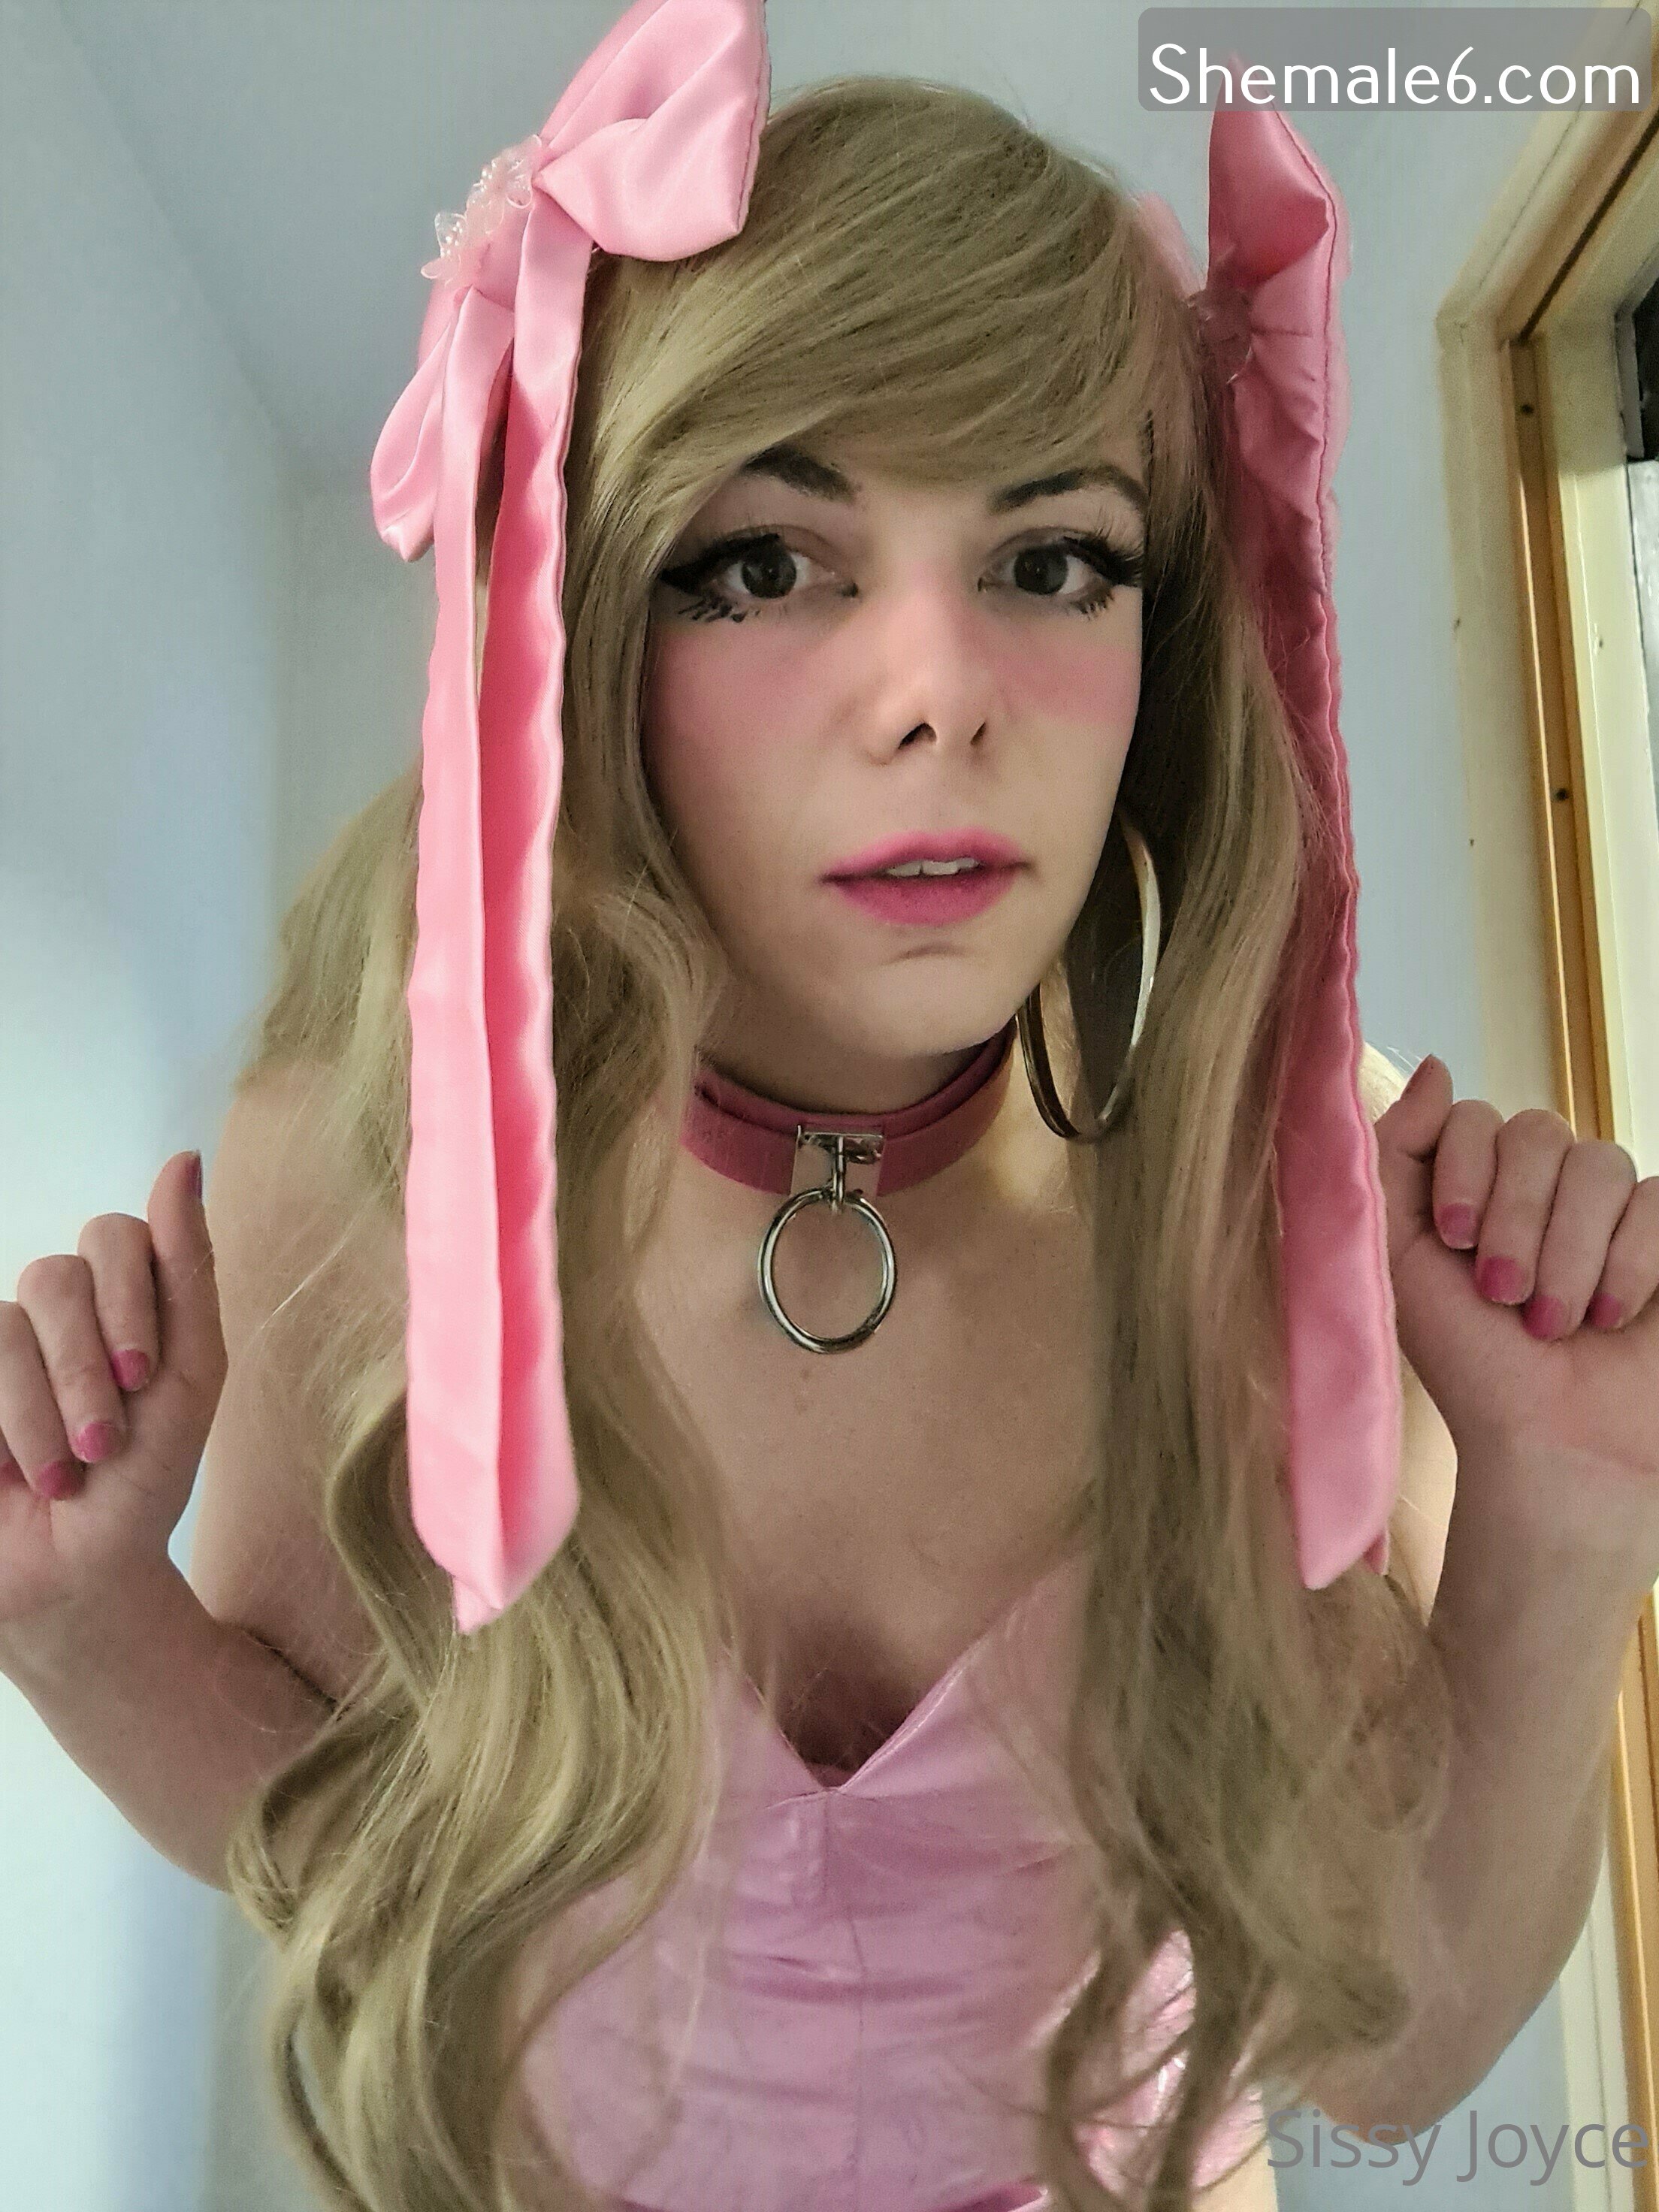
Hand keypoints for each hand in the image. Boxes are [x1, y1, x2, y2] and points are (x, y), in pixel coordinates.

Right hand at [0, 1151, 226, 1644]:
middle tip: (105, 1444)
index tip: (144, 1380)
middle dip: (86, 1369)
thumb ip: (187, 1270)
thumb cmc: (143, 1482)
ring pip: (4, 1325)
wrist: (75, 1577)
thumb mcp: (189, 1378)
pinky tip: (13, 1473)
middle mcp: (53, 1307)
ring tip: (62, 1477)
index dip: (128, 1302)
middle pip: (55, 1276)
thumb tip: (183, 1158)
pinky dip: (2, 1427)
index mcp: (119, 1294)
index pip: (115, 1236)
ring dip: (39, 1414)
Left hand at [1372, 1057, 1658, 1575]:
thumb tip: (1441, 1066)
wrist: (1555, 1449)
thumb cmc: (1473, 1365)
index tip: (1455, 1244)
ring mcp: (1615, 1209)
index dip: (1466, 1175)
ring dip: (1570, 1253)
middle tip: (1504, 1297)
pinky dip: (1632, 1263)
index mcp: (1481, 1185)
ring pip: (1601, 1162)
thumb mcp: (1404, 1258)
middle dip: (1515, 1222)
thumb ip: (1400, 1156)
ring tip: (1555, 1322)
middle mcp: (1548, 1187)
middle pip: (1539, 1133)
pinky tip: (1615, 1317)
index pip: (1477, 1117)